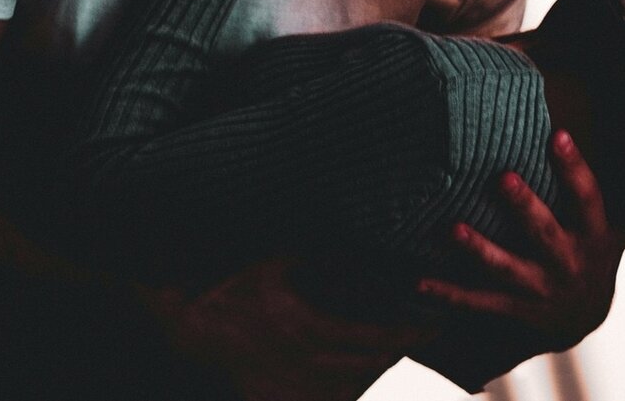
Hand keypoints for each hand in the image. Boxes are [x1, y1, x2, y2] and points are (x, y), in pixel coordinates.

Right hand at [145, 258, 434, 400]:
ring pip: (349, 388)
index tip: (432, 323)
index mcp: (306, 327)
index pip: (373, 337)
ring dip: (373, 369)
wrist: (192, 321)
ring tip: (391, 349)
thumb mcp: (280, 261)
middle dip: (397, 349)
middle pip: (367, 365)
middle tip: (420, 332)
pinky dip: (344, 390)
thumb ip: (321, 256)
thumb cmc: (237, 284)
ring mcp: (289, 388)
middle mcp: (302, 364)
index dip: (408, 333)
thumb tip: (361, 239)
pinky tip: (355, 375)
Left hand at [416, 130, 620, 351]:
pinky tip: (419, 282)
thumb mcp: (597, 220)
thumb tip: (558, 124)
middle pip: (545, 233)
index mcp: (593, 233)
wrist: (585, 316)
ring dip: (480, 250)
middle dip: (524, 207)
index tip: (557, 135)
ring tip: (453, 229)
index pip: (587, 196)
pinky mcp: (517, 309)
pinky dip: (449, 294)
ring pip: (508, 268)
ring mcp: (542, 289)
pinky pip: (479, 302)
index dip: (574, 167)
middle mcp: (570, 262)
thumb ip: (576, 183)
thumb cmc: (583, 247)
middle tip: (503, 177)